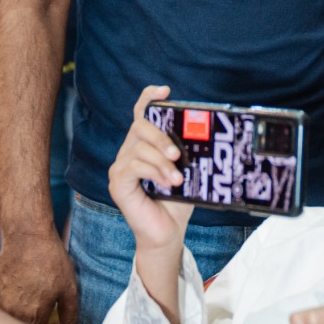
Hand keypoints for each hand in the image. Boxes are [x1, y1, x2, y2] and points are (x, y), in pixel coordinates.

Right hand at [0, 229, 77, 323]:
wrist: (27, 235)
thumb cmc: (51, 260)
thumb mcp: (69, 290)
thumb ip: (70, 318)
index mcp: (31, 316)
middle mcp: (12, 313)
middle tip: (50, 314)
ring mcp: (0, 302)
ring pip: (13, 321)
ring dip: (24, 318)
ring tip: (37, 299)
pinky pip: (4, 307)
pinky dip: (15, 306)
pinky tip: (26, 291)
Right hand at [108, 85, 194, 251]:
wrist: (168, 233)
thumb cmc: (178, 201)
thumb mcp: (186, 171)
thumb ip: (187, 153)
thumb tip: (205, 136)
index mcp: (145, 144)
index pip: (142, 113)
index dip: (149, 97)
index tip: (164, 90)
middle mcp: (129, 151)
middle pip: (139, 126)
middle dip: (160, 135)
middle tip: (178, 153)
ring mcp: (121, 167)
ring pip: (138, 149)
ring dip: (161, 162)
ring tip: (177, 179)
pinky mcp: (118, 183)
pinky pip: (133, 167)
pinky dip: (153, 172)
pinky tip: (167, 183)